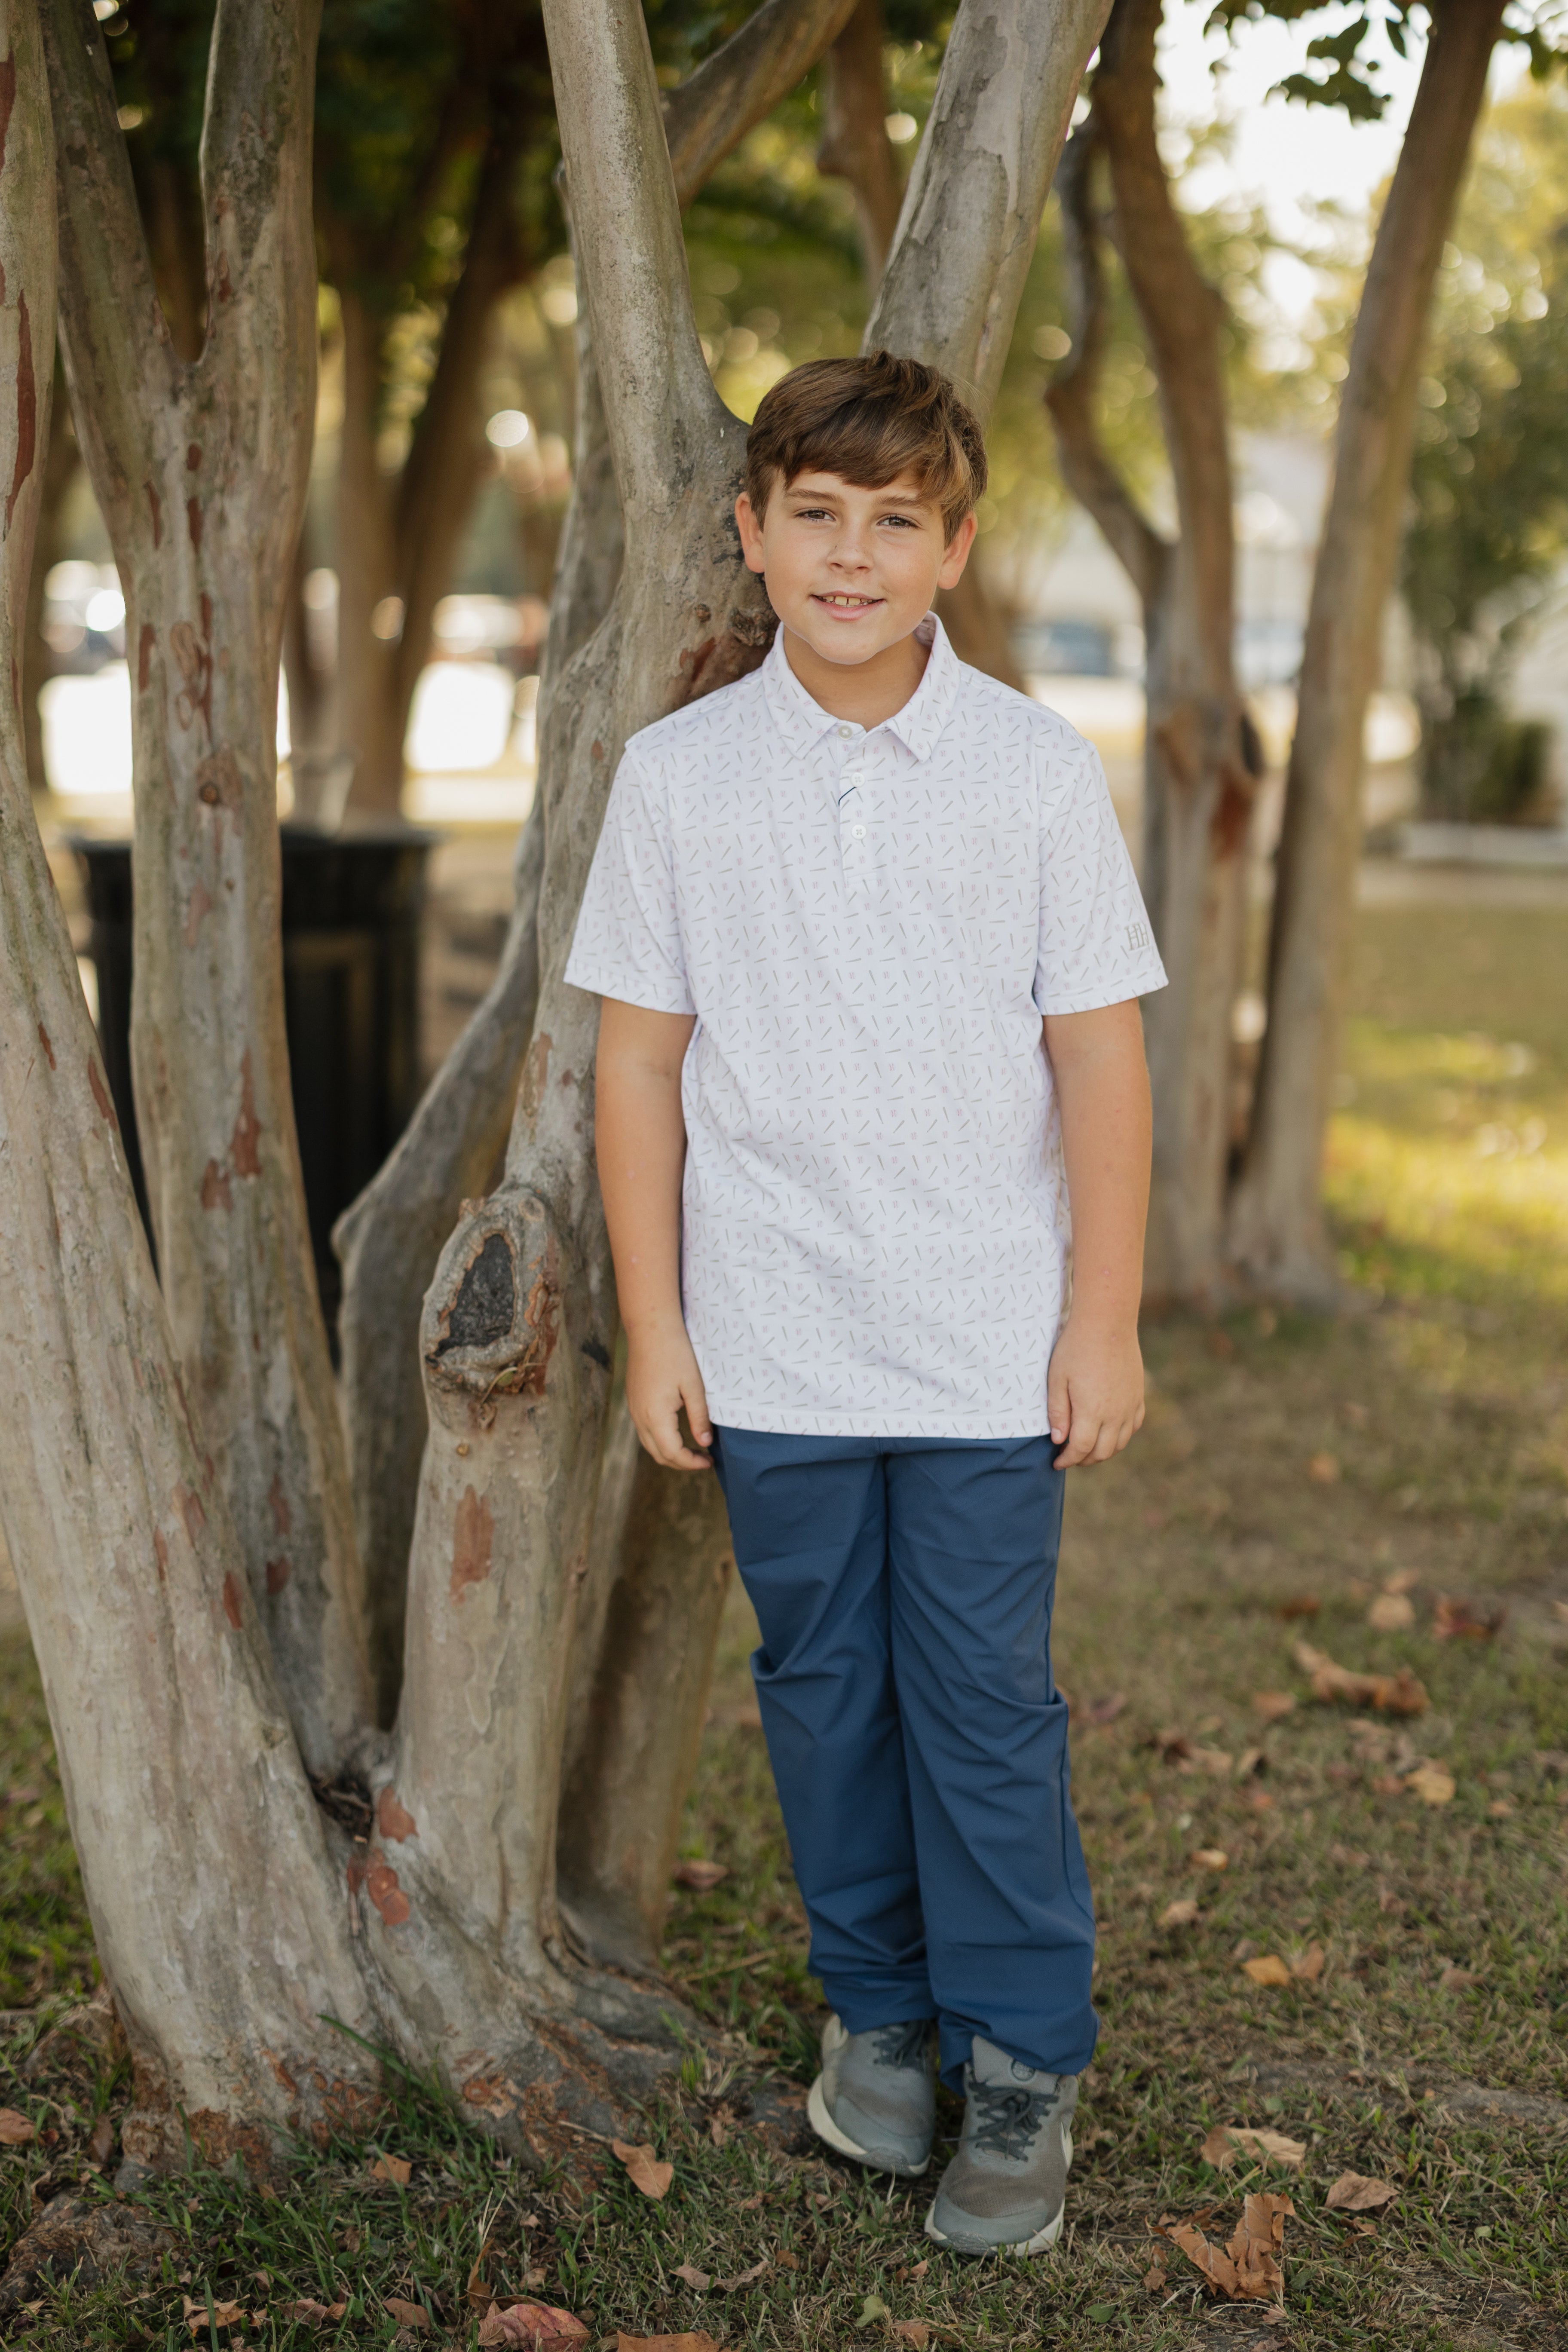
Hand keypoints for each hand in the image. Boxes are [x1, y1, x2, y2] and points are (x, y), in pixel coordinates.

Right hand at [625, 1319, 712, 1470]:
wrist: (650, 1328)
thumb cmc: (675, 1353)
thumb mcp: (694, 1386)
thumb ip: (699, 1417)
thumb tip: (705, 1443)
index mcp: (655, 1416)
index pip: (673, 1454)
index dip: (692, 1463)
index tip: (710, 1461)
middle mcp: (640, 1417)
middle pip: (659, 1455)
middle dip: (682, 1463)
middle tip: (704, 1459)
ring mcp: (634, 1409)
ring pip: (649, 1444)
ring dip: (670, 1453)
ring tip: (693, 1449)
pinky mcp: (633, 1400)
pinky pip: (644, 1431)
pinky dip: (661, 1440)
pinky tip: (677, 1432)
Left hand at [1046, 1316, 1144, 1467]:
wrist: (1108, 1323)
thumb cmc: (1076, 1348)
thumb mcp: (1057, 1379)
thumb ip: (1058, 1412)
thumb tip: (1059, 1440)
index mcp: (1092, 1411)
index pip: (1080, 1449)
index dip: (1067, 1460)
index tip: (1056, 1462)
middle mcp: (1115, 1414)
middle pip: (1101, 1452)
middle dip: (1083, 1460)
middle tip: (1069, 1457)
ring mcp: (1130, 1406)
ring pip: (1119, 1443)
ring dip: (1102, 1452)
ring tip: (1086, 1448)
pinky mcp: (1138, 1396)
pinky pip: (1133, 1426)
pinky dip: (1120, 1437)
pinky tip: (1108, 1432)